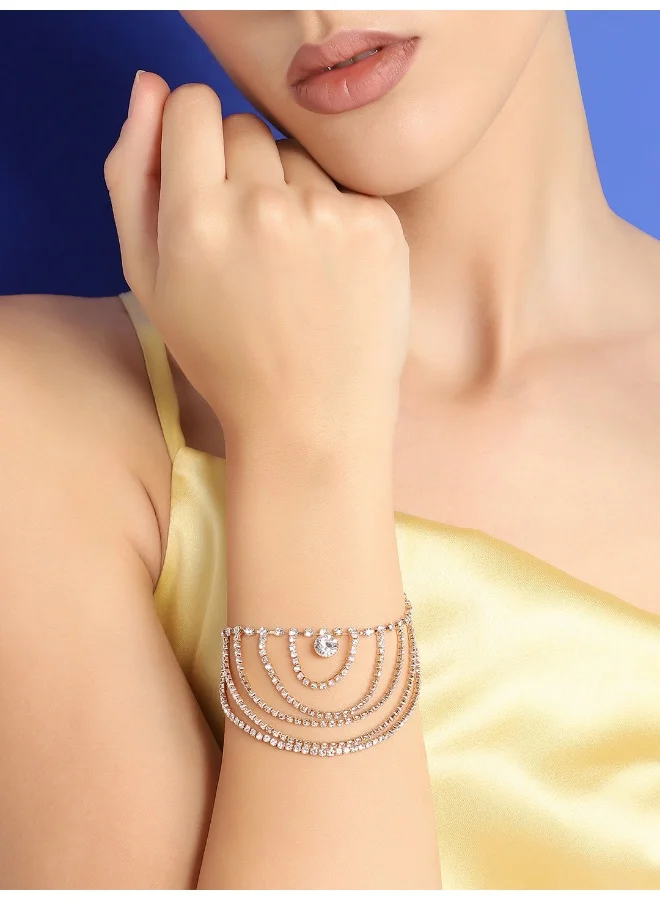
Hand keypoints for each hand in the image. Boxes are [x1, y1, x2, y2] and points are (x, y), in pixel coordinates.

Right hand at [104, 73, 411, 452]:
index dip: (193, 138)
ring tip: (292, 267)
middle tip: (250, 246)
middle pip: (245, 126)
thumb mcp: (150, 280)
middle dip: (240, 170)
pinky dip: (335, 218)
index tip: (204, 179)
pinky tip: (330, 273)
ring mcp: (327, 214)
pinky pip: (345, 185)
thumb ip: (132, 176)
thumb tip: (150, 85)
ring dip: (291, 191)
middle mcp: (262, 205)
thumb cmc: (224, 355)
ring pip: (298, 154)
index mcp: (195, 218)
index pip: (190, 105)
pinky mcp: (378, 224)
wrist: (311, 420)